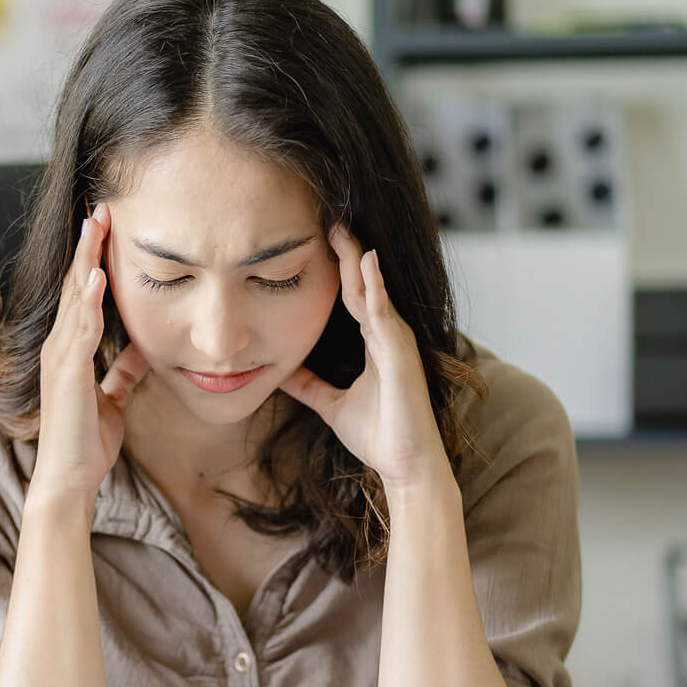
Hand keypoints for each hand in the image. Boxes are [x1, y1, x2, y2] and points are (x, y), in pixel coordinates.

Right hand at [32, 204, 148, 507]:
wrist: (68, 481)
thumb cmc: (87, 443)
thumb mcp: (112, 398)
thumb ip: (122, 372)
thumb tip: (141, 349)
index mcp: (69, 351)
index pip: (80, 294)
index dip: (93, 259)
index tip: (108, 227)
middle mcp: (58, 347)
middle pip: (72, 284)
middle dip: (87, 246)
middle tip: (101, 206)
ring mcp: (59, 358)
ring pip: (73, 298)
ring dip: (86, 260)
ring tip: (97, 224)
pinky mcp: (67, 373)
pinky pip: (78, 330)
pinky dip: (87, 301)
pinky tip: (97, 277)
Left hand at [279, 225, 448, 491]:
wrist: (406, 467)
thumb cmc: (379, 435)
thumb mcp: (331, 405)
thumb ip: (310, 386)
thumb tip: (280, 373)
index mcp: (375, 343)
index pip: (354, 296)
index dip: (339, 268)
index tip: (319, 239)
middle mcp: (389, 336)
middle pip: (365, 286)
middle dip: (348, 252)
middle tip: (329, 219)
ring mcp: (398, 343)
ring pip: (375, 293)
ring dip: (359, 261)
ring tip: (343, 229)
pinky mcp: (402, 355)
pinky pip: (386, 314)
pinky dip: (377, 288)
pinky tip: (367, 263)